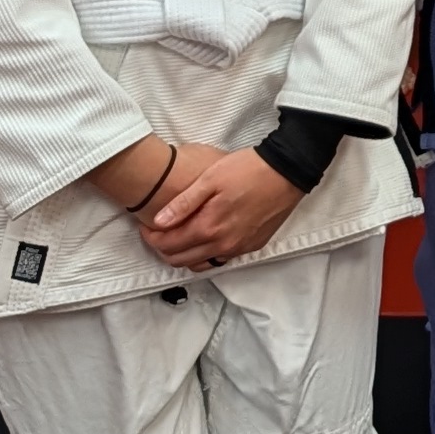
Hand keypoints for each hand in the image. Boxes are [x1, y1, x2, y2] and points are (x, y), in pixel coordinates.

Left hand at [141, 143, 305, 271]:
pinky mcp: (252, 246)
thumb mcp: (211, 178)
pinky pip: (220, 259)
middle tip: (159, 231)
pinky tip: (207, 236)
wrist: (288, 172)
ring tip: (180, 235)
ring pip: (200, 264)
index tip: (146, 226)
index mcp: (209, 228)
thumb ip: (183, 202)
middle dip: (163, 248)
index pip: (168, 245)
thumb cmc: (248, 169)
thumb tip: (158, 221)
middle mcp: (223, 245)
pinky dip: (206, 253)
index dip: (151, 238)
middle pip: (180, 260)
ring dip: (184, 254)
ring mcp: (239, 249)